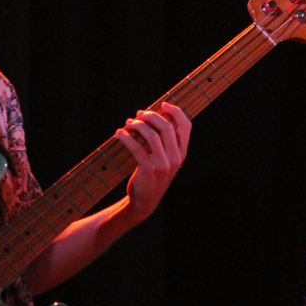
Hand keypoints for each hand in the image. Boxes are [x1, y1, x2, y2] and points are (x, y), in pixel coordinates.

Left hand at [115, 103, 190, 224]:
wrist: (144, 202)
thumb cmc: (152, 177)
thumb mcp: (164, 161)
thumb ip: (164, 143)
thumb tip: (151, 117)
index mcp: (182, 153)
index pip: (186, 126)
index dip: (176, 112)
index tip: (163, 104)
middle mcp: (175, 158)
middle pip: (166, 126)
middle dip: (151, 116)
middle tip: (139, 113)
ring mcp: (163, 164)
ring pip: (151, 135)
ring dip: (137, 125)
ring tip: (128, 123)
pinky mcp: (149, 169)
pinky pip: (136, 147)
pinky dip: (126, 137)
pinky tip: (119, 133)